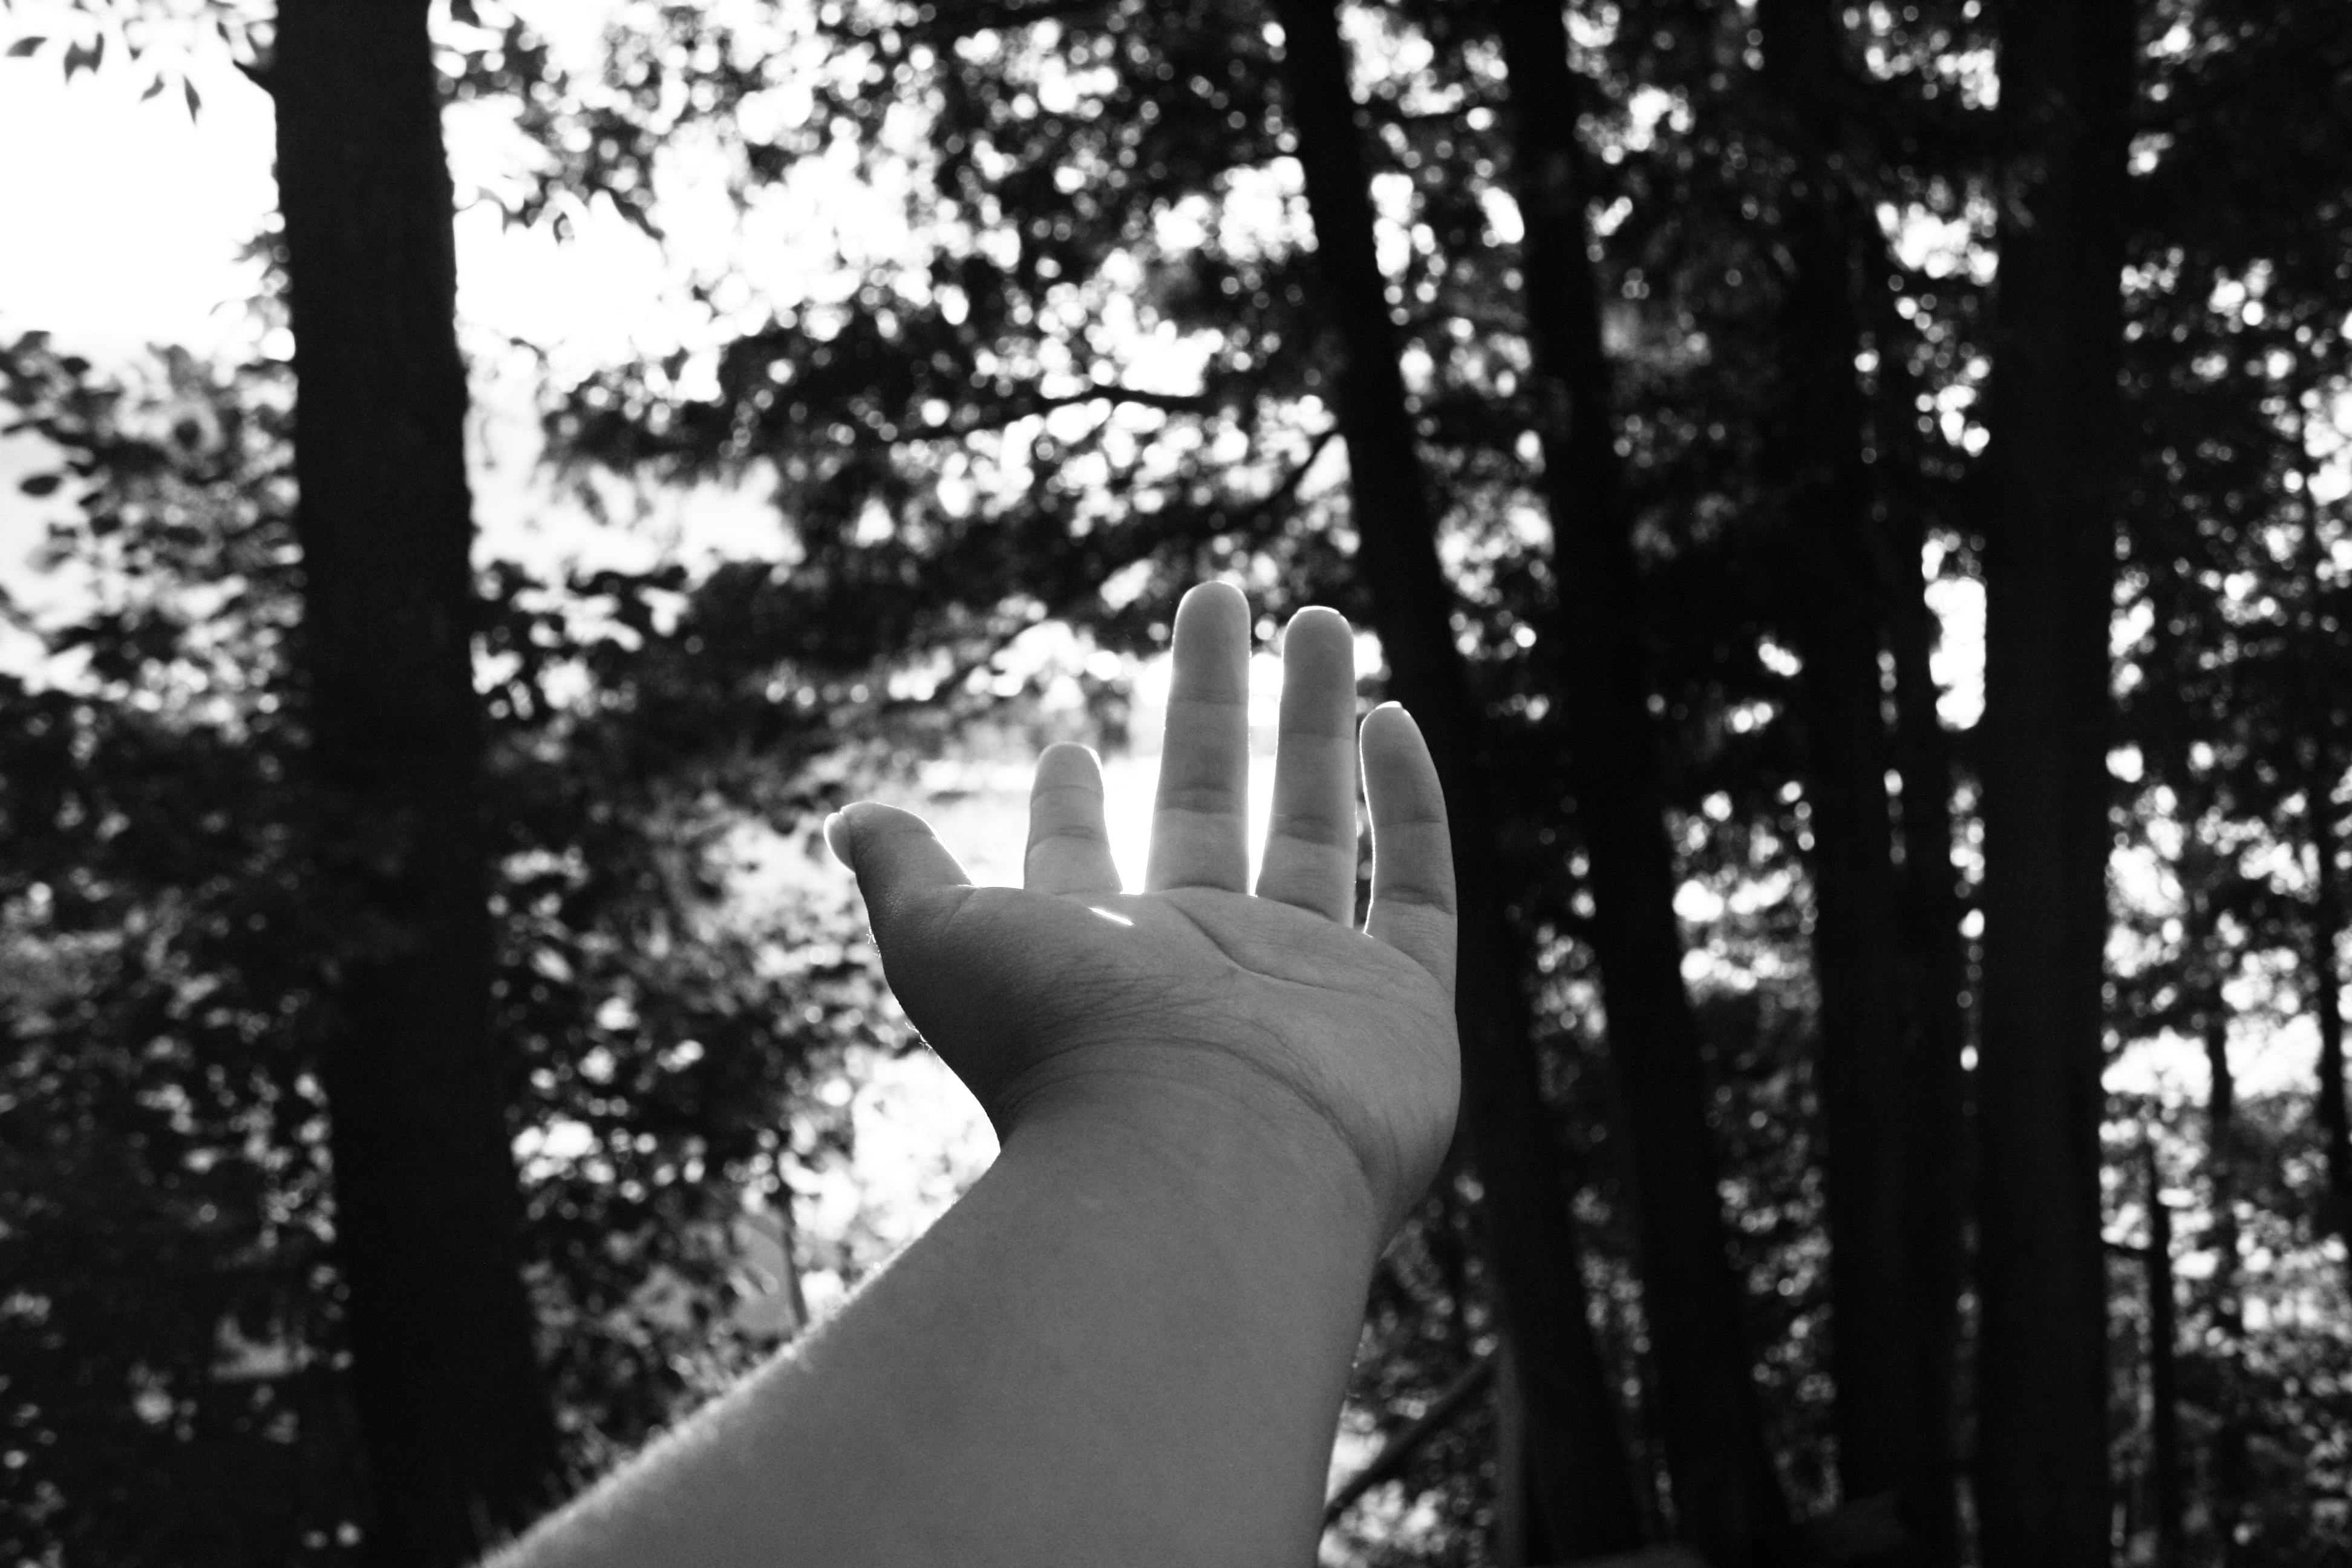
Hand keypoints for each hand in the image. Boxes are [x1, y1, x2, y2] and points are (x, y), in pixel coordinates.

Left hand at [825, 582, 1460, 1236]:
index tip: (1071, 742)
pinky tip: (1393, 717)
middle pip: (1214, 805)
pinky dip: (1410, 803)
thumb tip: (846, 818)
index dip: (1071, 808)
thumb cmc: (1066, 1048)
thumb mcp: (947, 945)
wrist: (1205, 1155)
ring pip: (1320, 823)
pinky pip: (1416, 885)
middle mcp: (1205, 967)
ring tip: (1318, 615)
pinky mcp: (1401, 1004)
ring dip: (1316, 719)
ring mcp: (1309, 986)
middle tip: (1217, 594)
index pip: (1084, 865)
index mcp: (1100, 960)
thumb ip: (904, 876)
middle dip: (1213, 700)